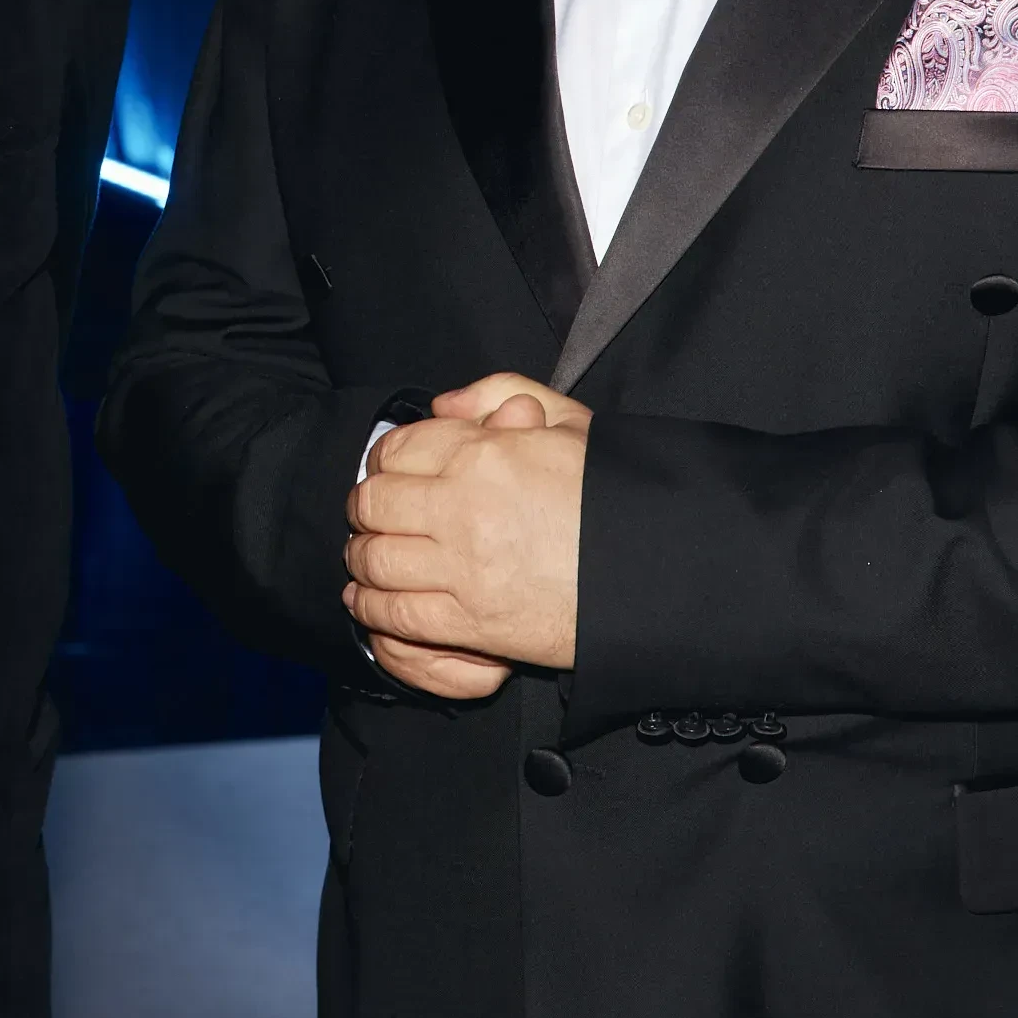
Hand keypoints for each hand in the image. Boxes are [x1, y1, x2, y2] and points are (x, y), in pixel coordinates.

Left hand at [345, 379, 591, 693]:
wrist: (655, 567)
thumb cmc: (613, 494)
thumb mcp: (567, 421)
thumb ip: (499, 393)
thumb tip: (441, 406)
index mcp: (484, 454)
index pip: (397, 450)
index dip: (383, 460)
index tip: (386, 472)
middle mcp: (464, 508)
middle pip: (374, 504)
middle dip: (364, 508)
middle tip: (368, 515)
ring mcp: (464, 569)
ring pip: (376, 560)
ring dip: (363, 558)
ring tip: (366, 557)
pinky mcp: (473, 623)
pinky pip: (397, 615)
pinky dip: (372, 609)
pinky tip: (367, 602)